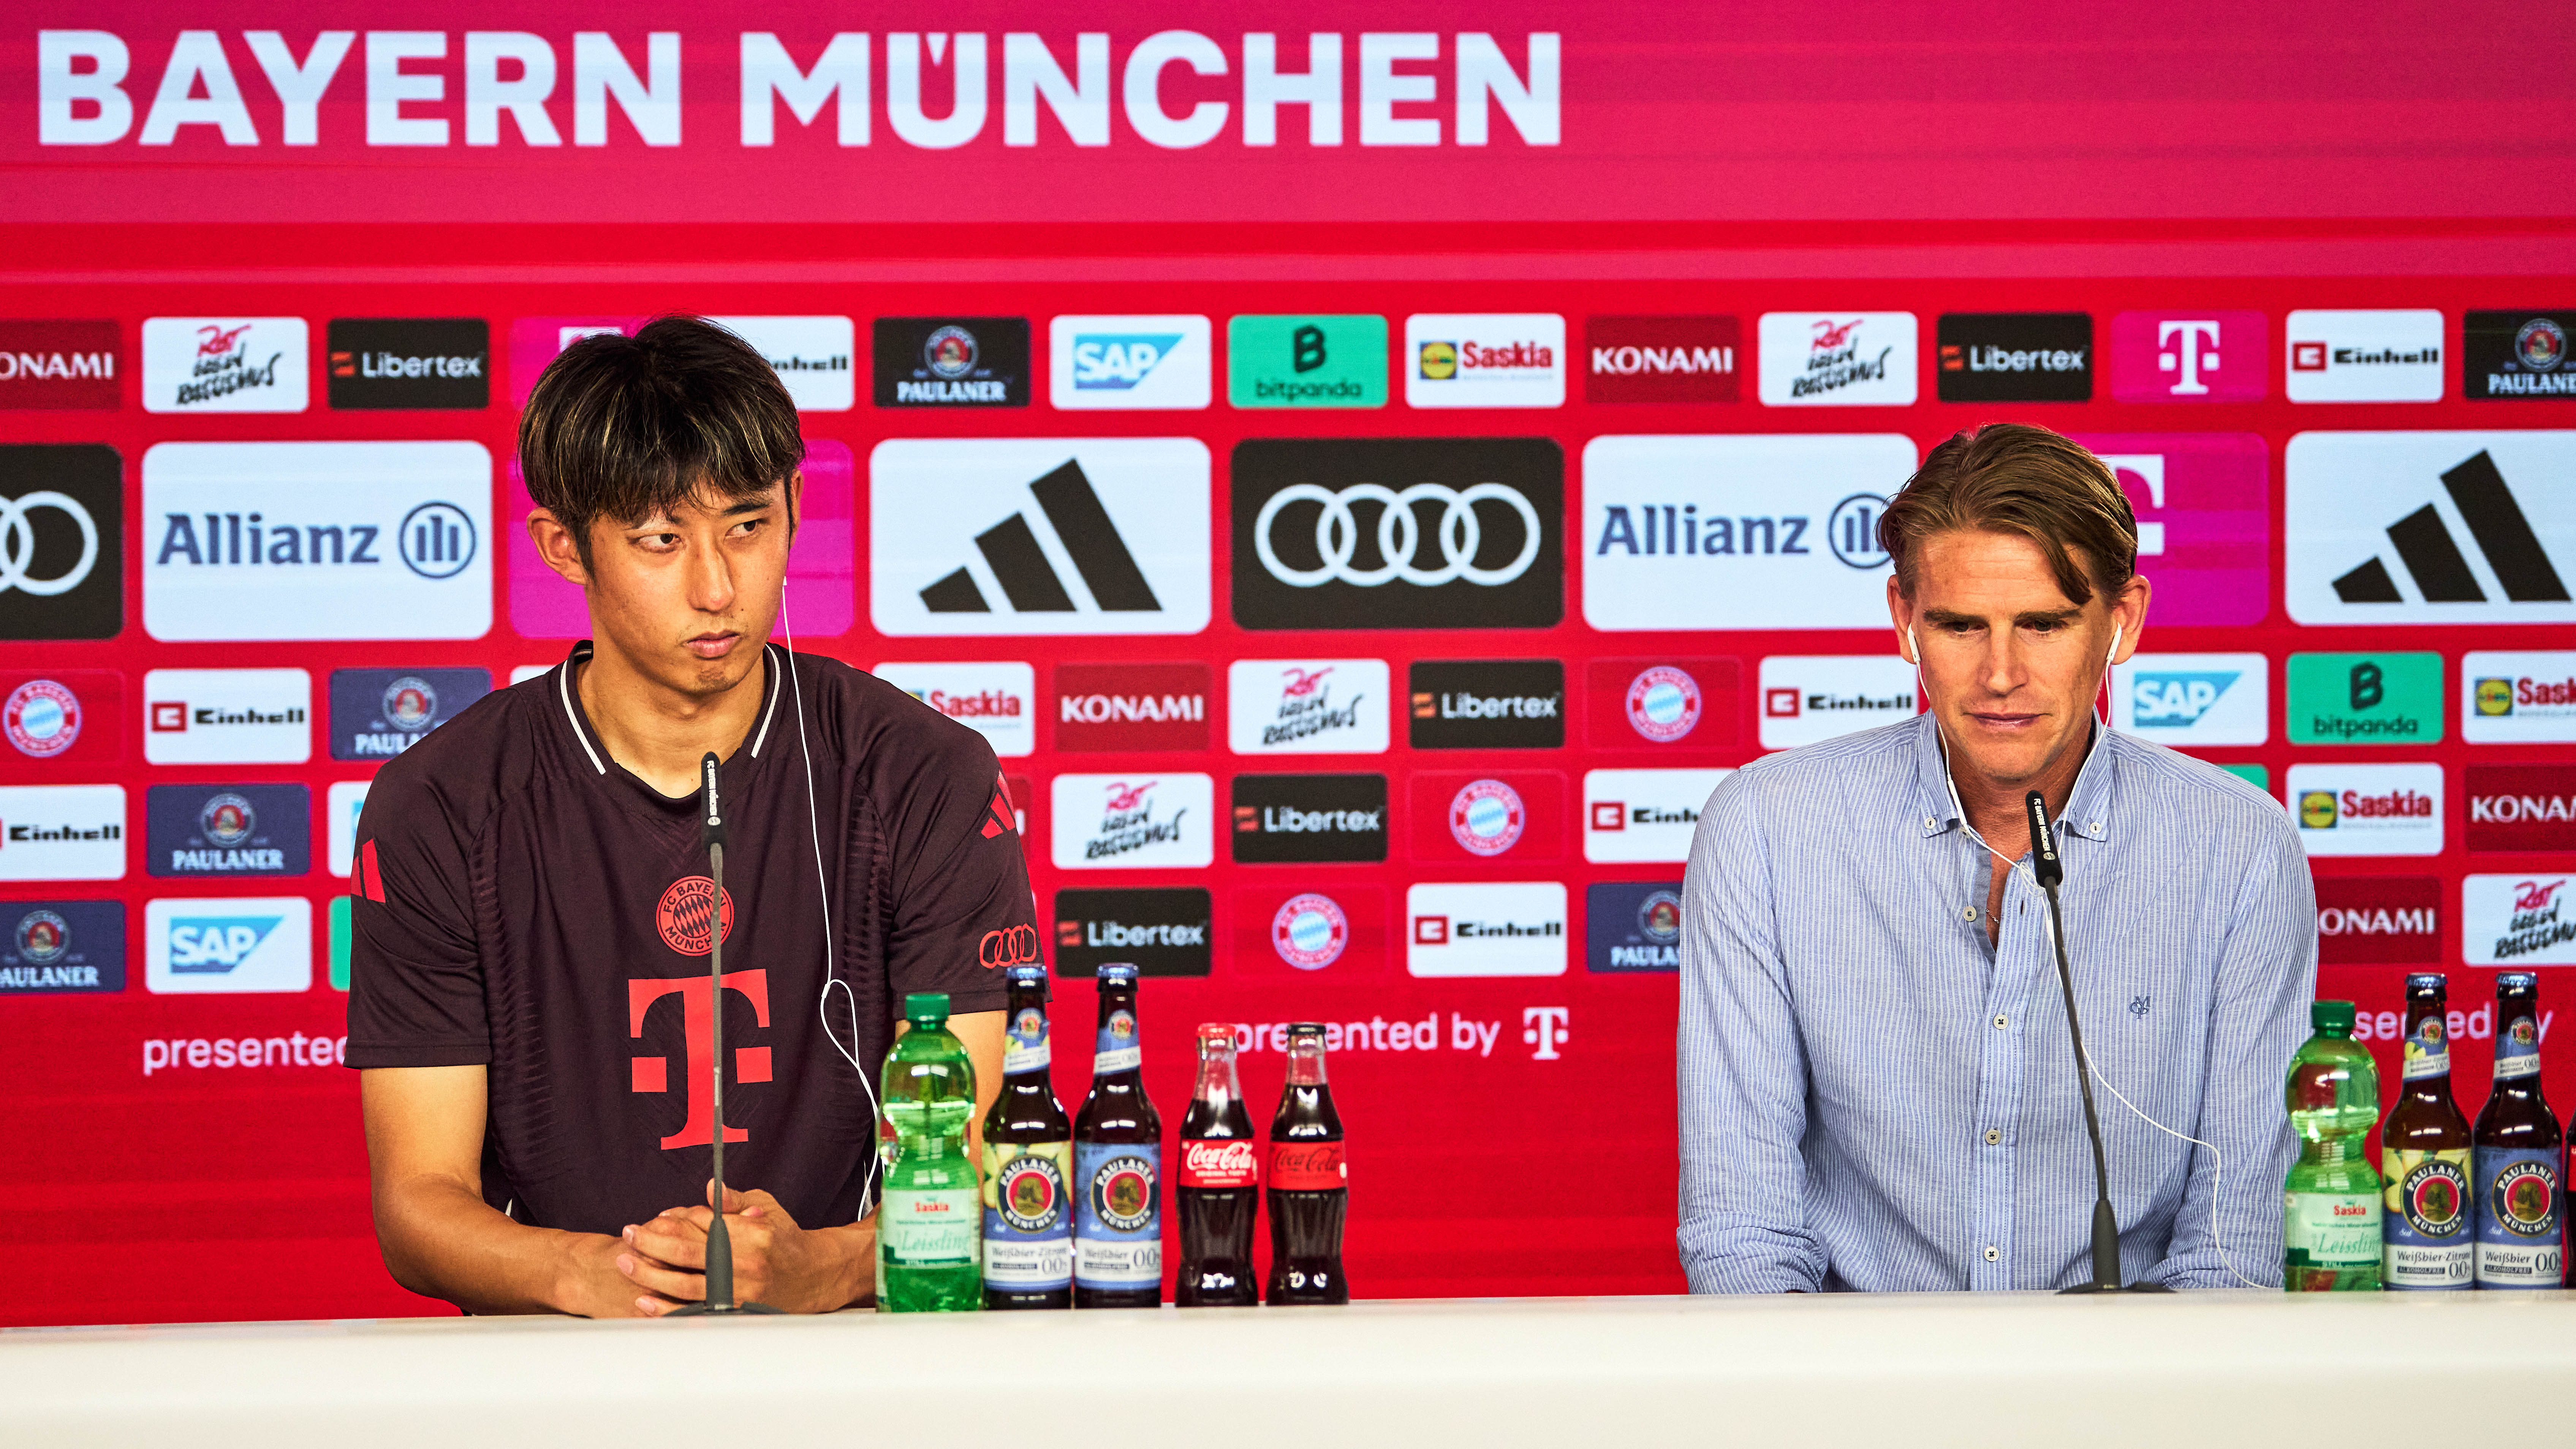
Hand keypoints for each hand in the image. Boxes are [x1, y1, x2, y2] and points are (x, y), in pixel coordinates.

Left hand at [618, 1183, 869, 1314]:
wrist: (814, 1276)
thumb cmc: (785, 1240)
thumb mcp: (767, 1208)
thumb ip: (735, 1200)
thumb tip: (710, 1189)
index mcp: (751, 1233)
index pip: (701, 1224)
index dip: (673, 1220)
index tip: (653, 1219)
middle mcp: (744, 1263)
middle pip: (686, 1252)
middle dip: (651, 1243)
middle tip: (629, 1235)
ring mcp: (739, 1292)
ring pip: (683, 1284)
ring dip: (650, 1274)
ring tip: (626, 1263)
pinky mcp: (735, 1313)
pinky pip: (694, 1312)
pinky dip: (667, 1308)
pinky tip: (646, 1301)